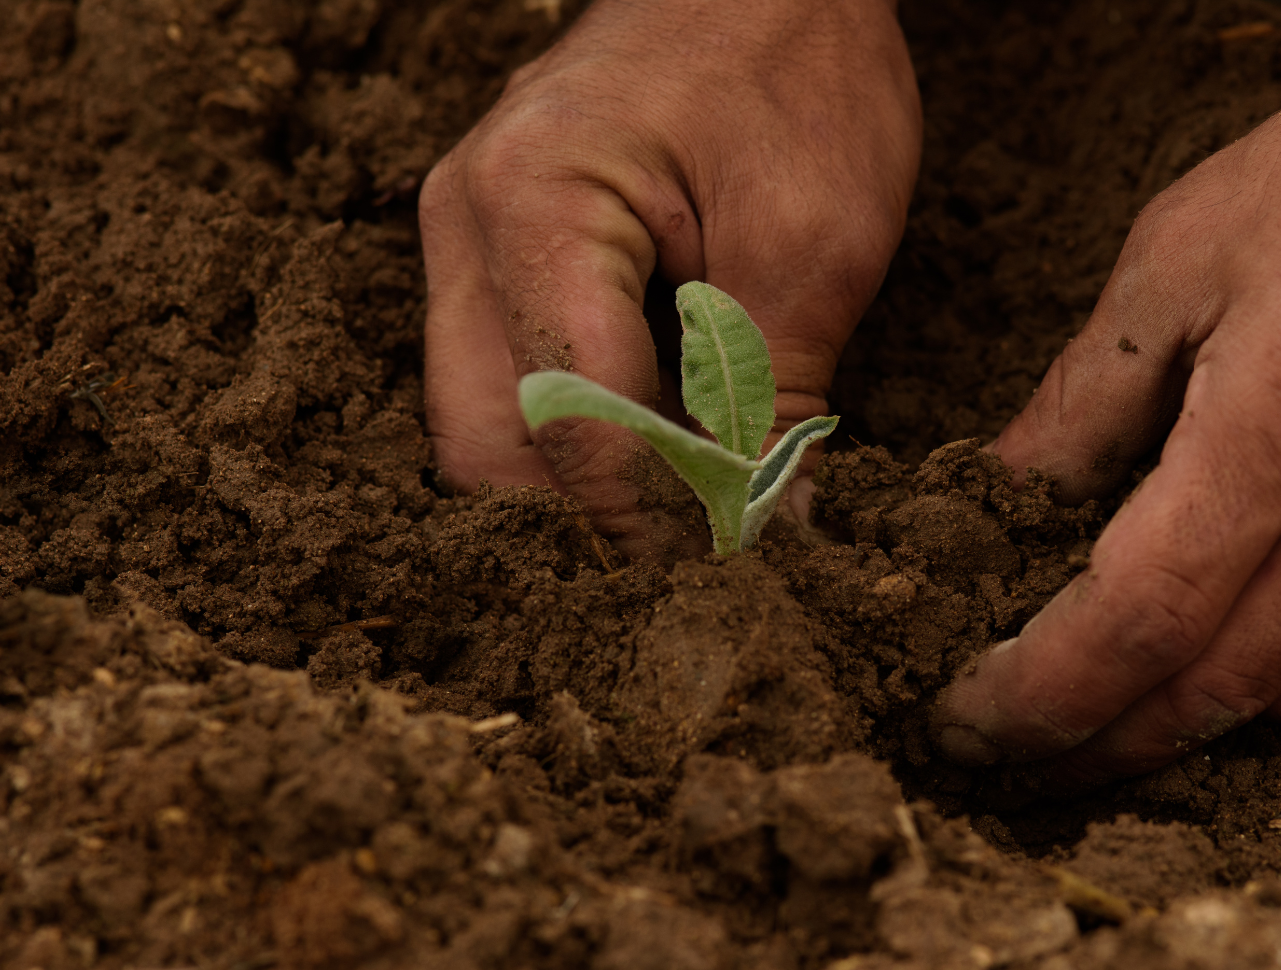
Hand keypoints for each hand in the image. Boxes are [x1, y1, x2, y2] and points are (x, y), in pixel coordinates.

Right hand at [420, 0, 918, 559]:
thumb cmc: (795, 68)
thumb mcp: (814, 246)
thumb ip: (774, 404)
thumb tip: (765, 534)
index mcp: (536, 210)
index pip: (571, 425)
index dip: (646, 527)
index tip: (718, 589)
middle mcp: (466, 226)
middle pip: (484, 446)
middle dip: (581, 529)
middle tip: (685, 580)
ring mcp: (466, 235)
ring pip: (485, 424)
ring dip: (576, 491)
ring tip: (680, 530)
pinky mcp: (496, 248)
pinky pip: (508, 376)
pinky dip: (577, 438)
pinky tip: (658, 460)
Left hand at [933, 0, 1280, 781]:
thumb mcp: (1179, 255)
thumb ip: (1084, 400)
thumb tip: (997, 498)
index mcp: (1280, 425)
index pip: (1138, 622)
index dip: (1040, 694)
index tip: (965, 721)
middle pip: (1212, 691)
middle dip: (1096, 744)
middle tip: (1011, 754)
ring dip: (1183, 728)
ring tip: (1093, 717)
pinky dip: (1274, 681)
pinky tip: (1211, 657)